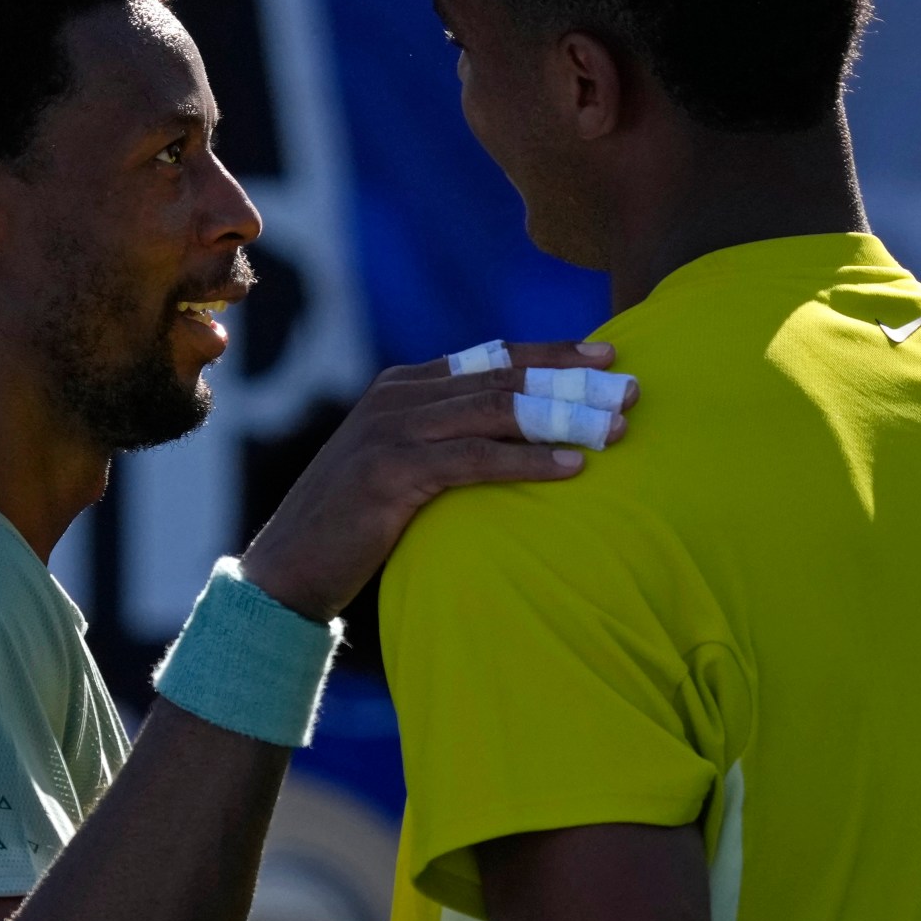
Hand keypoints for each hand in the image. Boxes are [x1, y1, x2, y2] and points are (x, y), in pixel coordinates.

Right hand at [239, 341, 626, 620]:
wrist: (290, 567)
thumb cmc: (356, 523)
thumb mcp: (403, 464)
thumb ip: (446, 438)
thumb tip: (515, 434)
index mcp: (404, 386)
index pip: (492, 357)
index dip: (552, 352)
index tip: (607, 352)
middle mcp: (398, 397)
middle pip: (503, 378)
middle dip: (572, 380)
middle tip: (629, 388)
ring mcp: (392, 431)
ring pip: (495, 412)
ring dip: (562, 417)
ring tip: (616, 428)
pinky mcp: (392, 472)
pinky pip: (476, 460)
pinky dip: (528, 462)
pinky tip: (572, 467)